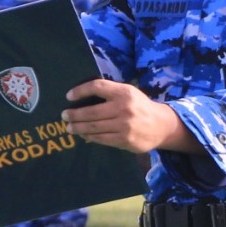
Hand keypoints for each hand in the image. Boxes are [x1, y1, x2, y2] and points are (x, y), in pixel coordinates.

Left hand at [63, 78, 192, 152]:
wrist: (161, 126)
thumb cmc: (140, 107)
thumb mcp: (129, 93)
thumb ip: (110, 93)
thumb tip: (83, 100)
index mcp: (124, 92)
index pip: (97, 87)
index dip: (80, 91)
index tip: (69, 96)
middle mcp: (124, 108)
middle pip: (91, 111)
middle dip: (74, 114)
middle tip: (64, 116)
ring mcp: (124, 125)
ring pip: (93, 127)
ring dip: (78, 127)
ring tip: (70, 127)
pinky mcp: (124, 140)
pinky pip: (101, 138)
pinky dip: (90, 137)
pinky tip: (84, 135)